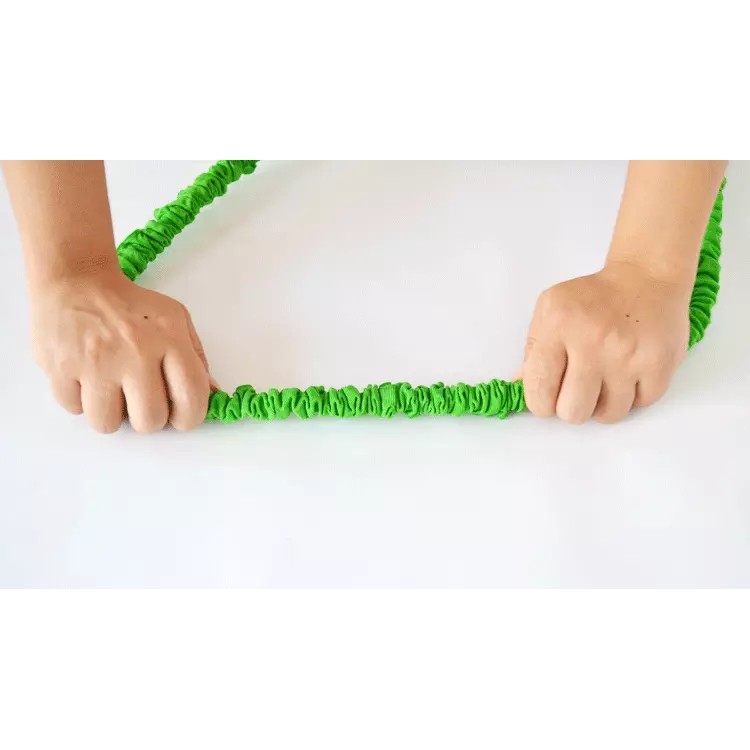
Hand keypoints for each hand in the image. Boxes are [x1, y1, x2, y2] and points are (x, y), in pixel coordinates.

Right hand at [30, 265, 211, 432]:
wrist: (76, 280)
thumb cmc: (131, 305)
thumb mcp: (176, 319)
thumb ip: (197, 358)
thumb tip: (212, 394)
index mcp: (169, 339)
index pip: (191, 399)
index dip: (188, 418)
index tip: (179, 415)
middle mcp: (135, 352)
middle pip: (149, 421)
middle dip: (146, 418)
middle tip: (139, 399)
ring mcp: (96, 361)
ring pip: (107, 424)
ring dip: (110, 414)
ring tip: (110, 390)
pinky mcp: (60, 366)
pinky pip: (74, 409)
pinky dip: (79, 400)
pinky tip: (85, 377)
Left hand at [518, 261, 691, 423]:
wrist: (646, 277)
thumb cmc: (592, 297)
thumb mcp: (550, 309)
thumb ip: (533, 349)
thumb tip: (521, 384)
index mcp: (559, 326)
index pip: (539, 389)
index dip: (540, 403)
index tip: (547, 399)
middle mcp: (593, 341)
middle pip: (572, 412)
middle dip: (571, 408)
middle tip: (577, 390)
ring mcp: (628, 355)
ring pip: (607, 415)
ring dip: (603, 405)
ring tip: (604, 382)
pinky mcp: (658, 364)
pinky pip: (639, 405)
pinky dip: (632, 397)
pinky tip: (628, 376)